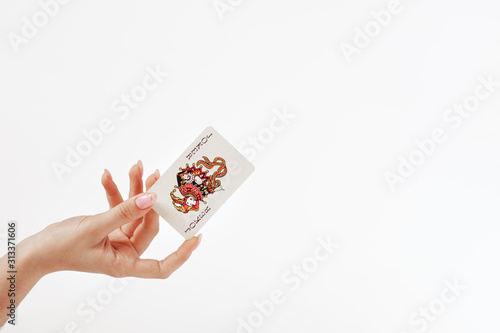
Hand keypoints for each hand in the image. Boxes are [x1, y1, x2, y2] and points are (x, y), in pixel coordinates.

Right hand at [20, 161, 201, 278]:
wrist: (37, 248)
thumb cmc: (61, 247)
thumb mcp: (94, 227)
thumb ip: (124, 212)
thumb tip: (152, 198)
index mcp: (125, 263)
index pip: (161, 266)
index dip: (181, 255)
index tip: (197, 237)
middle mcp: (125, 252)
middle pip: (148, 224)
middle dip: (151, 198)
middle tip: (155, 174)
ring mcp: (118, 238)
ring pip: (135, 211)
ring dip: (134, 189)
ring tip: (136, 166)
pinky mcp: (109, 227)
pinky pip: (118, 208)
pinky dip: (114, 192)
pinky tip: (107, 176)